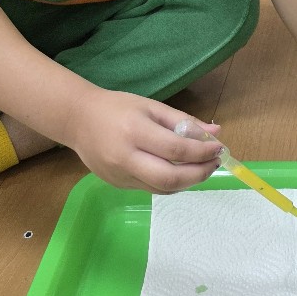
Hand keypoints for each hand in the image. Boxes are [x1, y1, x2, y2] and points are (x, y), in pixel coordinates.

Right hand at [62, 88, 223, 193]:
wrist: (78, 120)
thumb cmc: (117, 107)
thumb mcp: (151, 106)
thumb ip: (183, 121)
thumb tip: (215, 134)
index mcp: (135, 132)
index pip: (176, 150)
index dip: (202, 152)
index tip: (219, 148)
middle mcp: (126, 158)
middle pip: (170, 178)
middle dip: (199, 174)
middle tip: (214, 163)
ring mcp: (120, 176)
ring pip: (162, 188)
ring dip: (188, 182)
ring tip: (202, 167)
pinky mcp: (118, 186)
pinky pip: (151, 189)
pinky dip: (171, 184)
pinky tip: (181, 172)